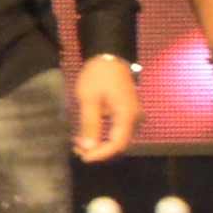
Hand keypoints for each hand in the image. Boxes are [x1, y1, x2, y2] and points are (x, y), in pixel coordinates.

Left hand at [70, 53, 140, 167]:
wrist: (110, 55)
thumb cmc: (98, 75)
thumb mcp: (88, 99)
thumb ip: (89, 124)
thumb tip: (88, 148)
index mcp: (127, 115)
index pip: (117, 144)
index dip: (101, 154)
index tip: (83, 157)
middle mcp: (135, 119)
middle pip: (119, 144)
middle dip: (98, 150)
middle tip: (77, 150)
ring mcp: (133, 116)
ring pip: (118, 139)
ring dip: (100, 144)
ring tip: (79, 143)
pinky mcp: (128, 113)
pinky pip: (117, 131)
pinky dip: (103, 136)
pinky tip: (87, 135)